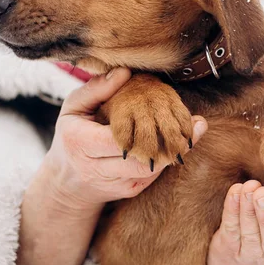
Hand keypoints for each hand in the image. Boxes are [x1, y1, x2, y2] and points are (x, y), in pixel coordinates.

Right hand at [45, 68, 207, 209]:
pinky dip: (165, 161)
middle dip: (170, 145)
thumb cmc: (72, 134)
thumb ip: (97, 89)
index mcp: (81, 143)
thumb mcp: (74, 107)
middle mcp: (96, 168)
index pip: (117, 139)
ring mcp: (114, 184)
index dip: (145, 129)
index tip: (168, 110)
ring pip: (150, 171)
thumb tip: (125, 72)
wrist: (67, 180)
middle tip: (196, 126)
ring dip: (172, 153)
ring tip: (192, 134)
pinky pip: (152, 177)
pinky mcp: (128, 192)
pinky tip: (177, 146)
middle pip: (140, 161)